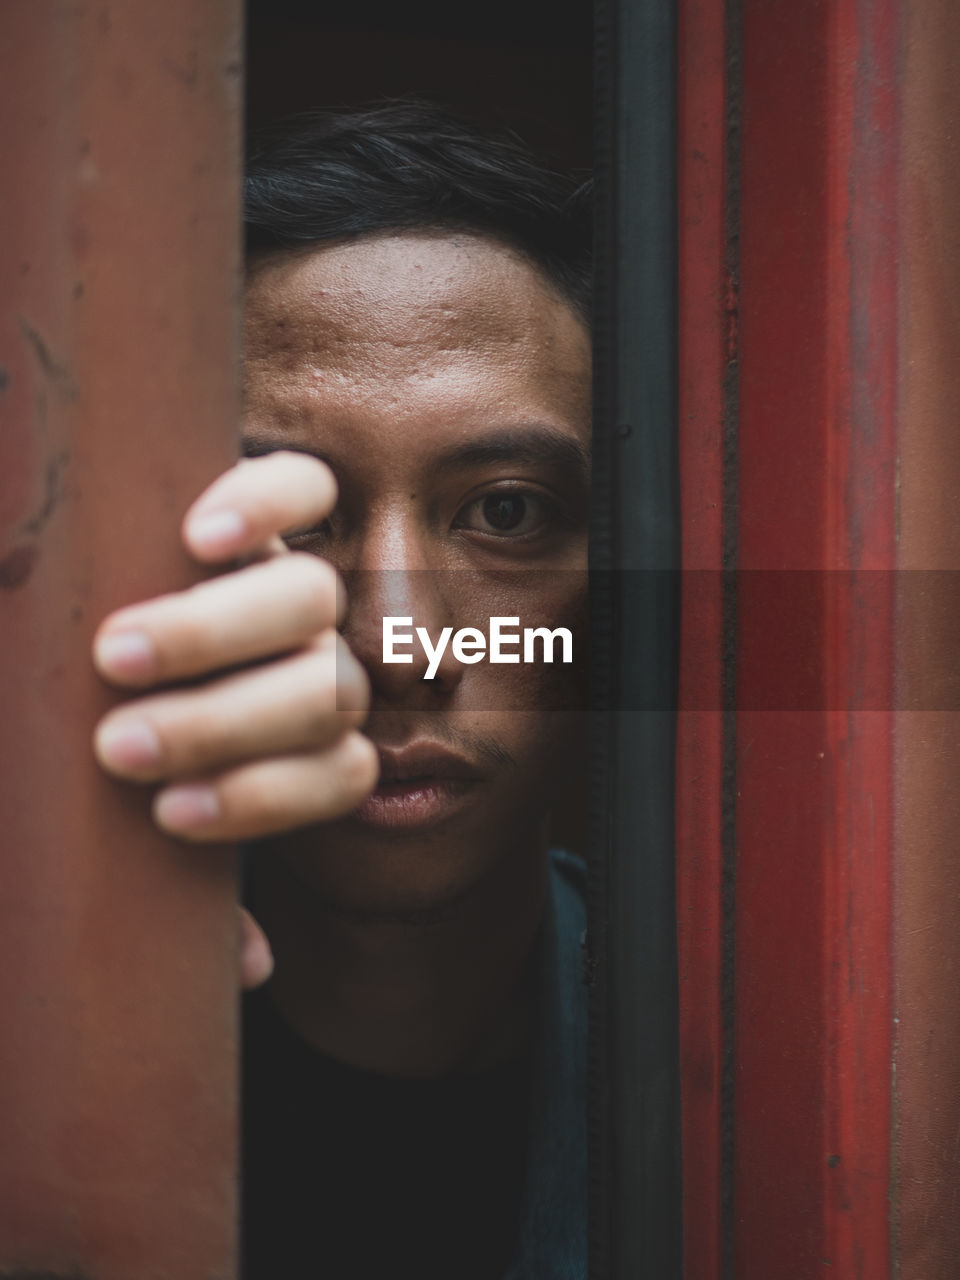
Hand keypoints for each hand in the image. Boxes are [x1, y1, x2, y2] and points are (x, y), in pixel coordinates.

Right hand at [91, 451, 378, 986]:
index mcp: (301, 741)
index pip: (340, 772)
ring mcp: (286, 581)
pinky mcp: (255, 510)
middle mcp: (310, 659)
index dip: (268, 800)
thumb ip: (189, 892)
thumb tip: (250, 967)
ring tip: (117, 655)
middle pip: (326, 688)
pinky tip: (197, 539)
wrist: (93, 648)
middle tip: (120, 745)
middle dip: (227, 725)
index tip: (170, 819)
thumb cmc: (112, 742)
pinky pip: (297, 487)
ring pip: (312, 598)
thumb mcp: (132, 825)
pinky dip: (260, 507)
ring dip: (217, 634)